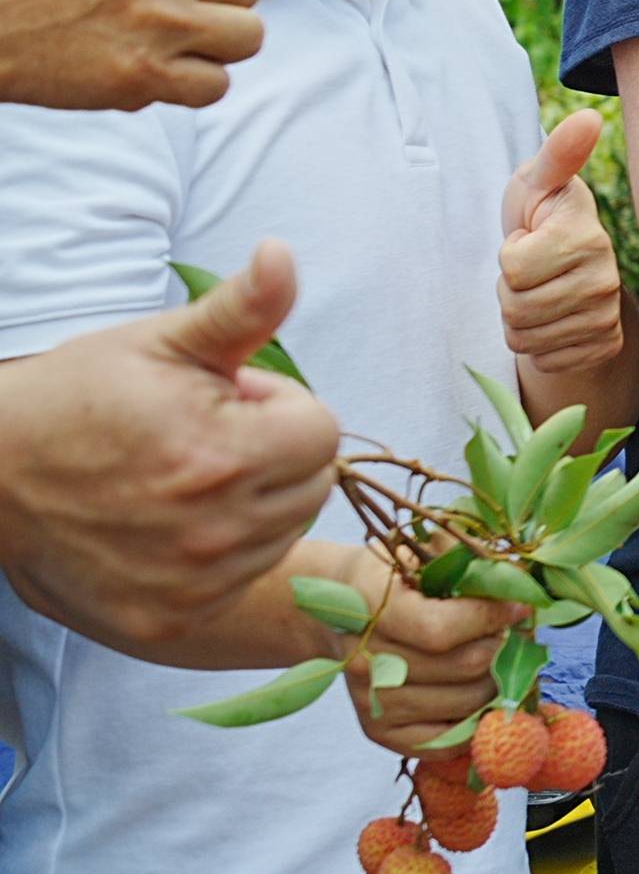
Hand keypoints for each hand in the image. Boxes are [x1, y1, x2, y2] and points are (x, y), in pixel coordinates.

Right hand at [0, 242, 338, 653]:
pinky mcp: (172, 619)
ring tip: (181, 478)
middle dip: (273, 454)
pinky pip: (244, 580)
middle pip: (313, 485)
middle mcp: (215, 530)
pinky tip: (169, 525)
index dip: (277, 406)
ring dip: (253, 504)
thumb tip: (284, 255)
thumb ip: (241, 308)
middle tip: (200, 437)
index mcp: (223, 455)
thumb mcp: (161, 342)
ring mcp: (193, 584)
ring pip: (283, 534)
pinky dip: (224, 554)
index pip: (322, 430)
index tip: (222, 401)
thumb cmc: (81, 395)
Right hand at [302, 541, 519, 754]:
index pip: (440, 629)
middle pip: (463, 667)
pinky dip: (477, 722)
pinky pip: (447, 743)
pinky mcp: (378, 732)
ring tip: (500, 658)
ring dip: (499, 682)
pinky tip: (482, 692)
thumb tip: (520, 584)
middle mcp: (363, 660)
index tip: (519, 606)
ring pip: (465, 705)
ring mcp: (369, 701)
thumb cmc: (398, 576)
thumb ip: (471, 563)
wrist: (342, 610)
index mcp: (371, 606)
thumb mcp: (427, 551)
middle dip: (504, 647)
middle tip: (515, 633)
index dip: (491, 618)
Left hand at [501, 110, 625, 378]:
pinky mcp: (603, 346)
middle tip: (530, 272)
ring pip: (525, 338)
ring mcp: (606, 316)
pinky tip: (552, 321)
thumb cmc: (542, 217)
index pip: (514, 267)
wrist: (569, 270)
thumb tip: (589, 116)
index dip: (508, 255)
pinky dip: (538, 345)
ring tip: (538, 293)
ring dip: (519, 319)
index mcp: (587, 236)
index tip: (527, 239)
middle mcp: (605, 279)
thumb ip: (558, 153)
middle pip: (516, 308)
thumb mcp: (538, 182)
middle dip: (509, 292)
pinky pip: (545, 360)